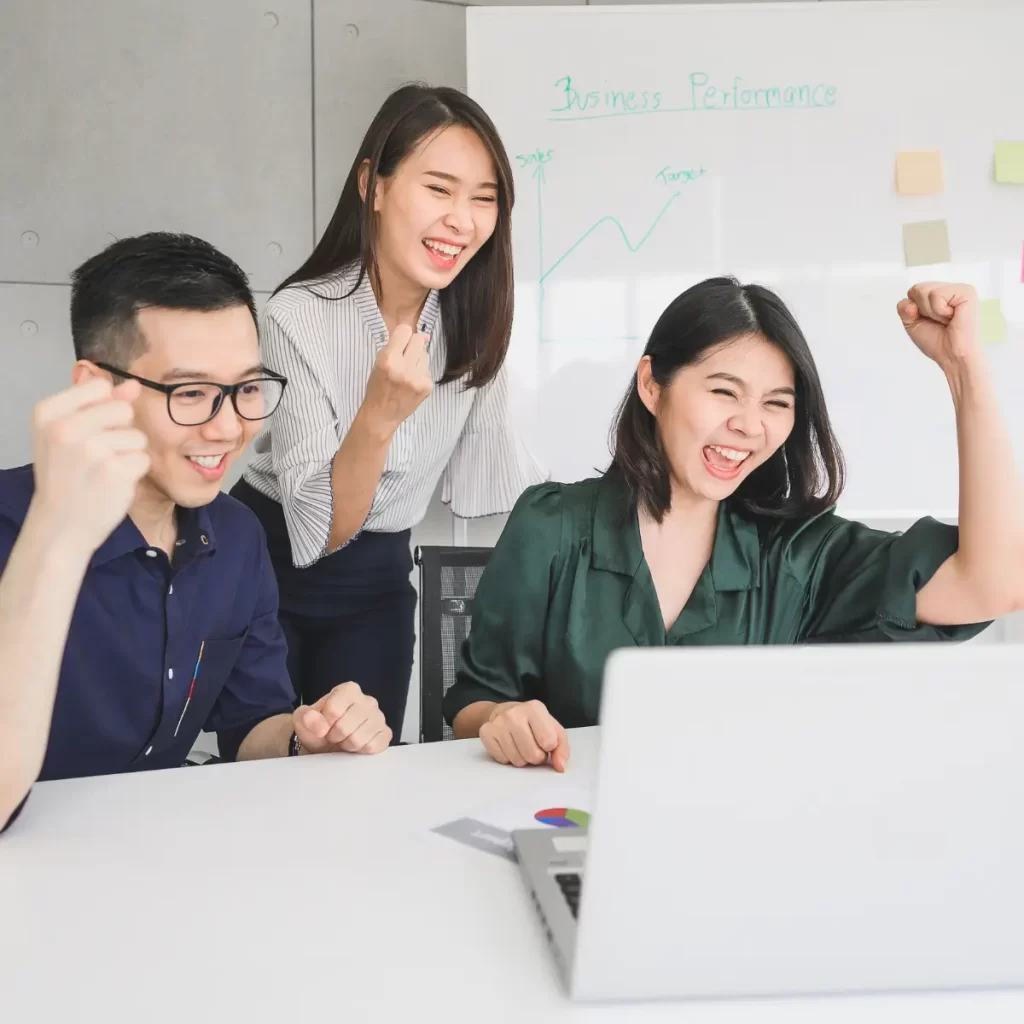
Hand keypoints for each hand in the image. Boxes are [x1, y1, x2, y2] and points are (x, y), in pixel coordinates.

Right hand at [29, 378, 149, 550]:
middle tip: (96, 455)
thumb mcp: (68, 433)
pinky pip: (144, 458)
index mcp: (47, 413)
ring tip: (102, 470)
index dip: (103, 409)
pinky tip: (112, 483)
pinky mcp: (115, 471)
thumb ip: (100, 404)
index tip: (86, 432)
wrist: (61, 524)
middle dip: (119, 431)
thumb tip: (133, 384)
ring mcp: (91, 450)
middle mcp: (65, 428)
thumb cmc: (66, 476)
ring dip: (127, 453)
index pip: (99, 387)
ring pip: (136, 435)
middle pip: (123, 409)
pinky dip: (134, 472)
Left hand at [293, 682, 391, 754]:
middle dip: (334, 736)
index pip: (333, 710)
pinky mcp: (385, 734)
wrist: (326, 742)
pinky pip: (373, 747)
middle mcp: (368, 700)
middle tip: (333, 735)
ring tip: (344, 740)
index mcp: (348, 690)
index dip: (323, 724)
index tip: (322, 726)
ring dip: (347, 745)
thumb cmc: (317, 727)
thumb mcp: (303, 719)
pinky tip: (357, 745)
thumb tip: (320, 726)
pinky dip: (361, 751)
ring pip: (358, 739)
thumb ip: (306, 718)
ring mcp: (379, 717)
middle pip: (344, 727)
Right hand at [361, 324, 432, 435]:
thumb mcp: (379, 362)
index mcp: (388, 359)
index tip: (399, 343)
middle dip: (412, 345)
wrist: (381, 415)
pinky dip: (421, 374)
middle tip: (404, 357)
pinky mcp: (427, 387)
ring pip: (425, 354)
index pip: (405, 330)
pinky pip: (428, 369)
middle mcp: (404, 367)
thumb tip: (423, 334)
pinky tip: (411, 383)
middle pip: (418, 340)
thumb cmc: (377, 387)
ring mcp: (417, 378)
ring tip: (406, 373)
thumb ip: (397, 346)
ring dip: (417, 360)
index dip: (402, 336)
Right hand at [479, 700, 569, 771]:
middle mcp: (514, 713)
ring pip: (517, 761)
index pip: (549, 742)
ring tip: (520, 746)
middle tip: (532, 747)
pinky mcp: (486, 732)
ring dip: (522, 758)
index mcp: (535, 709)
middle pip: (533, 755)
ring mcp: (498, 723)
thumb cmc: (532, 723)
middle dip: (536, 757)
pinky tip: (508, 745)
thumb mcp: (552, 729)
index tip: (544, 742)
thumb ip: (561, 748)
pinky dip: (508, 758)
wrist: (503, 712)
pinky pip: (503, 760)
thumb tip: (560, 767)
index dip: (549, 748)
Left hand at [898, 282, 978, 370]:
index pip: (912, 291)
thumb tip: (910, 302)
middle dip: (921, 310)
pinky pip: (937, 295)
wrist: (953, 356)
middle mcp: (949, 288)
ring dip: (931, 312)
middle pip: (916, 288)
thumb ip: (903, 308)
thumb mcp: (911, 323)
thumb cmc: (937, 341)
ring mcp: (960, 288)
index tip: (929, 321)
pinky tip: (952, 317)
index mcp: (938, 294)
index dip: (913, 310)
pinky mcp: (967, 291)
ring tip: (946, 320)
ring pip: (924, 291)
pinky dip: (939, 311)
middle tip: (939, 321)